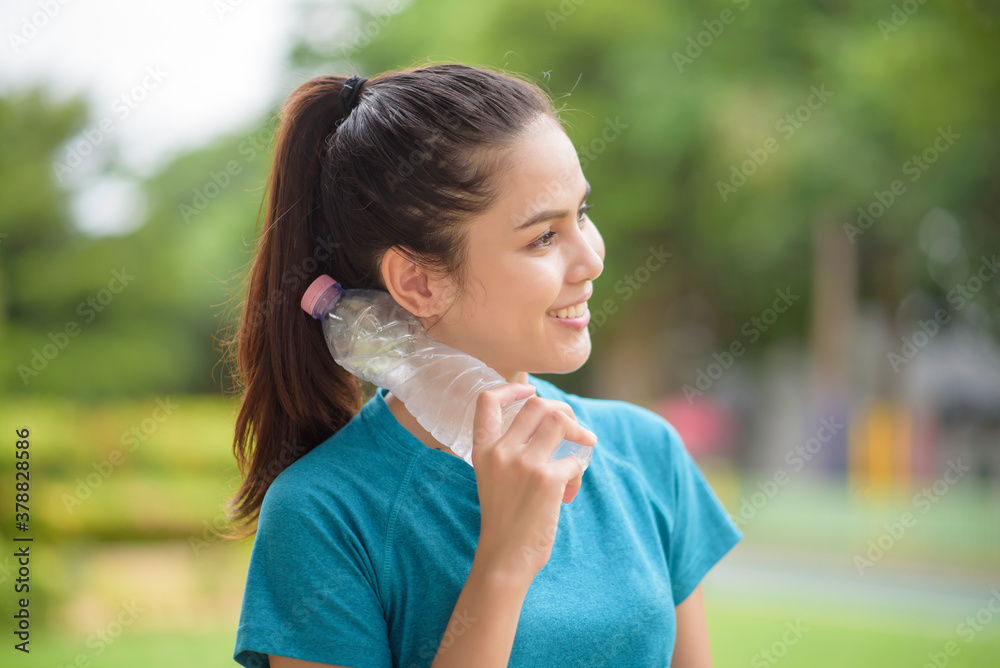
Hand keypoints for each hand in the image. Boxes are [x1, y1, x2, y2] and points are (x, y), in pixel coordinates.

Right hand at [470, 383, 597, 582]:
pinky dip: (579, 472)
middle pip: (536, 404)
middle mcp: (501, 451)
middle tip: (573, 425)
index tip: (529, 391)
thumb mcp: (493, 478)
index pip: (487, 401)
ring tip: (585, 445)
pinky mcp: (548, 480)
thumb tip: (550, 426)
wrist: (504, 557)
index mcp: (483, 450)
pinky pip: (576, 460)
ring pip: (560, 421)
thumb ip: (510, 452)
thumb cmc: (504, 520)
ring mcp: (525, 464)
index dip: (511, 388)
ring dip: (579, 431)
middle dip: (561, 409)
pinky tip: (570, 492)